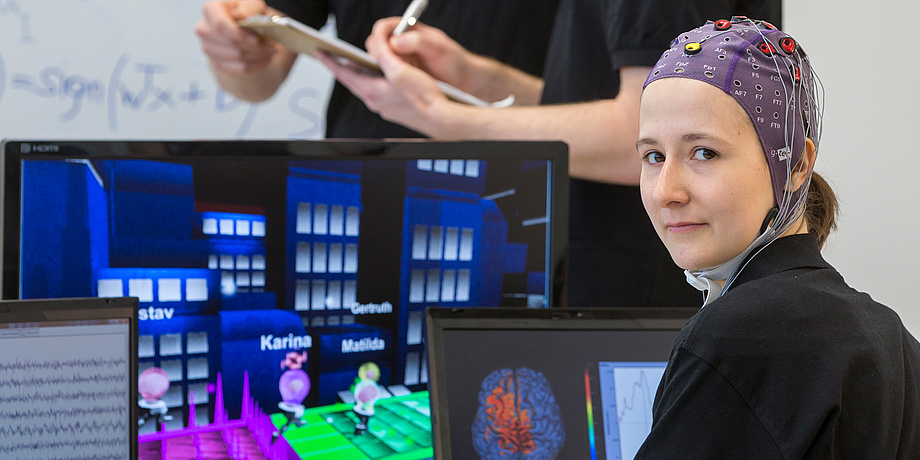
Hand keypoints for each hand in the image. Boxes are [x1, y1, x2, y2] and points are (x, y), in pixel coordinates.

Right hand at [195, 0, 277, 73]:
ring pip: (237, 57)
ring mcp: (208, 48)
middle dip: (256, 47)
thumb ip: (247, 10)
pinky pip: (238, 68)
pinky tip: (264, 59)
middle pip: (231, 43)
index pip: (220, 25)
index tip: (257, 40)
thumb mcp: (249, 4)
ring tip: (271, 51)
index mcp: (210, 10)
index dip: (239, 35)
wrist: (238, 25)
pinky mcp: (216, 62)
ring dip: (258, 56)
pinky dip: (255, 65)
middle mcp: (204, 29)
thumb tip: (243, 18)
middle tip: (274, 47)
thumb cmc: (244, 11)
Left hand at [316, 43, 449, 133]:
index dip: (330, 61)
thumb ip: (384, 54)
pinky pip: (381, 90)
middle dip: (346, 65)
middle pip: (354, 79)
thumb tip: (375, 44)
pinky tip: (386, 73)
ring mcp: (385, 106)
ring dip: (363, 71)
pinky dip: (378, 79)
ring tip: (360, 60)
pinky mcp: (396, 108)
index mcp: (371, 91)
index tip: (320, 52)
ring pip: (368, 84)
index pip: (343, 73)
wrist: (441, 118)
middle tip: (336, 55)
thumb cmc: (424, 98)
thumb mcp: (400, 70)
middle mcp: (375, 101)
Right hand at [365, 17, 473, 89]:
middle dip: (377, 58)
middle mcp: (399, 45)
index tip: (381, 51)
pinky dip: (386, 85)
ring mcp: (398, 63)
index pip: (382, 29)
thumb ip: (418, 42)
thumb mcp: (438, 48)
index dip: (379, 39)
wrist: (464, 82)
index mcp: (406, 30)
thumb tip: (396, 42)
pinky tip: (395, 91)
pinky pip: (384, 80)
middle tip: (387, 70)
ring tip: (392, 82)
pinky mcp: (399, 79)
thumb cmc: (454, 61)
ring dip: (380, 74)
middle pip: (375, 48)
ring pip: (378, 66)